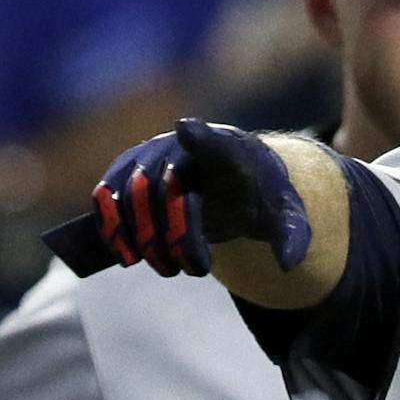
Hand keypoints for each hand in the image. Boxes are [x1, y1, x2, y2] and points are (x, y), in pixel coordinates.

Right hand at [90, 119, 311, 276]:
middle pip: (167, 188)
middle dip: (175, 235)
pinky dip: (111, 227)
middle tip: (195, 270)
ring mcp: (150, 155)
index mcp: (228, 150)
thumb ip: (292, 236)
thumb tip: (288, 265)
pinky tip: (128, 256)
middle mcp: (182, 145)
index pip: (213, 141)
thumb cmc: (259, 196)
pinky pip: (107, 197)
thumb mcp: (285, 215)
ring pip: (131, 195)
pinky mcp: (126, 171)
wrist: (233, 180)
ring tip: (168, 268)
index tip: (185, 128)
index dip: (199, 136)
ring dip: (144, 239)